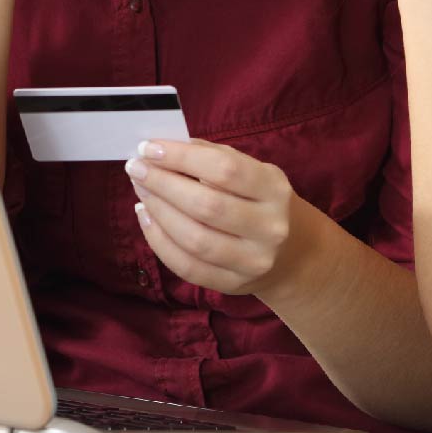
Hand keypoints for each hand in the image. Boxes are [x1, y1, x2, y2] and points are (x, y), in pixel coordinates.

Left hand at [125, 139, 309, 297]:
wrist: (295, 253)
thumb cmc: (262, 202)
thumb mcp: (253, 172)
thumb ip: (213, 156)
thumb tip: (164, 147)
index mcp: (274, 190)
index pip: (224, 169)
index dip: (182, 157)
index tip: (149, 147)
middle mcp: (269, 227)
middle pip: (206, 205)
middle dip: (163, 184)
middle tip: (136, 168)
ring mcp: (252, 261)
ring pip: (194, 239)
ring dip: (158, 211)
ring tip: (141, 191)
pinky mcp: (233, 285)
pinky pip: (187, 266)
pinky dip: (159, 241)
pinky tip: (147, 218)